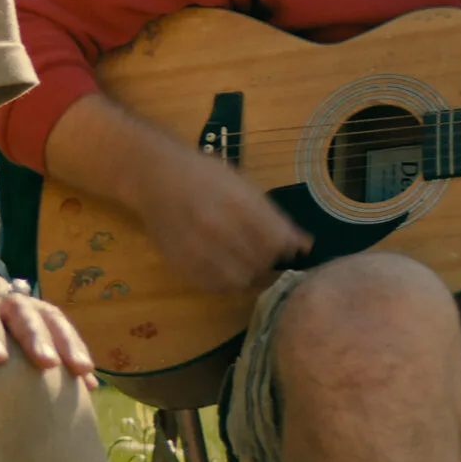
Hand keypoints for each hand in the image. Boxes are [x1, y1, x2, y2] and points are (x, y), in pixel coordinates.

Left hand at [0, 248, 98, 388]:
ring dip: (65, 340)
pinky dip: (73, 350)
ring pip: (47, 313)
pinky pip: (58, 326)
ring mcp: (16, 298)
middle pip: (19, 306)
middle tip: (46, 365)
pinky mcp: (31, 311)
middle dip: (35, 335)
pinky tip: (87, 381)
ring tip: (79, 370)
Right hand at [131, 147, 311, 292]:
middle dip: (267, 259)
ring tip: (241, 259)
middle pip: (261, 262)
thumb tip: (305, 246)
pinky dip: (225, 281)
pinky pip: (214, 286)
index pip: (278, 242)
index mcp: (238, 203)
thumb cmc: (205, 175)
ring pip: (240, 280)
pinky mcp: (181, 264)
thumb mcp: (243, 185)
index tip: (283, 245)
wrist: (155, 176)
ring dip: (248, 273)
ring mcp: (197, 248)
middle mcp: (218, 228)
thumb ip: (274, 217)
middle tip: (260, 250)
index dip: (286, 247)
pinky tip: (222, 265)